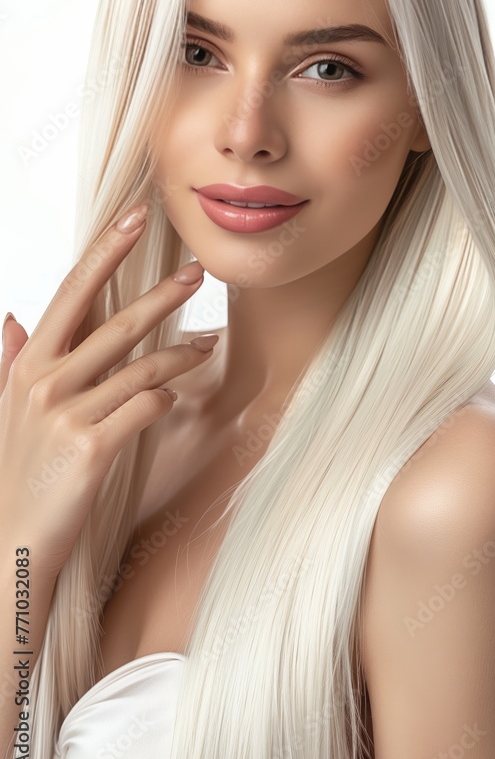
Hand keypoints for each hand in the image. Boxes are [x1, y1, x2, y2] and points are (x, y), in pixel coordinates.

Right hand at [0, 205, 217, 580]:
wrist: (11, 541)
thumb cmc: (16, 471)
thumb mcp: (7, 408)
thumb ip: (11, 359)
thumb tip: (13, 316)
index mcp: (28, 363)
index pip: (71, 292)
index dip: (105, 250)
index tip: (135, 216)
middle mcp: (44, 380)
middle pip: (117, 323)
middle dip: (163, 293)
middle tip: (199, 272)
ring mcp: (67, 414)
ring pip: (142, 366)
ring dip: (183, 352)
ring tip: (210, 343)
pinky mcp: (92, 448)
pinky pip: (145, 406)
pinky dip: (165, 397)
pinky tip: (173, 397)